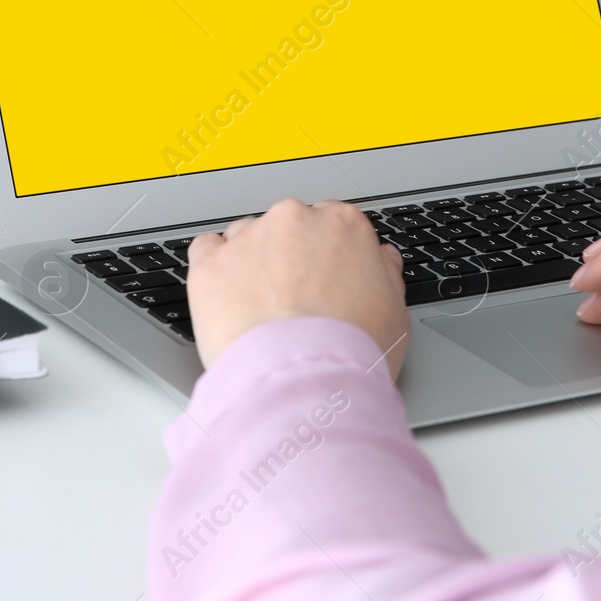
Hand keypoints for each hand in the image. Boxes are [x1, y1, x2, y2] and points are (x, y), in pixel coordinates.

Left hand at [186, 199, 409, 377]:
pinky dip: (214, 268)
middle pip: (287, 226)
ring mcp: (249, 238)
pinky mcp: (211, 263)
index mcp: (343, 225)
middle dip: (287, 256)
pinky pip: (205, 250)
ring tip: (258, 308)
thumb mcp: (394, 313)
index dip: (325, 254)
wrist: (302, 380)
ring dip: (250, 263)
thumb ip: (385, 274)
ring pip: (246, 237)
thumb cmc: (351, 352)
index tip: (321, 278)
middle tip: (292, 301)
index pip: (330, 222)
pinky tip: (226, 297)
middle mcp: (295, 220)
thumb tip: (381, 259)